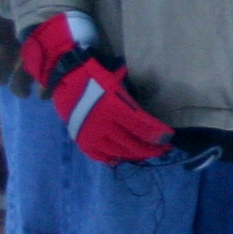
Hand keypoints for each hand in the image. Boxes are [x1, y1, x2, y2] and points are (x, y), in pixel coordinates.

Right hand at [19, 11, 172, 164]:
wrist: (63, 78)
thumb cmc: (94, 75)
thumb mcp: (117, 81)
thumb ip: (131, 98)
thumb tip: (148, 110)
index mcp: (114, 108)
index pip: (143, 127)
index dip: (158, 135)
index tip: (169, 138)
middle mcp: (103, 126)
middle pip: (133, 144)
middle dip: (151, 148)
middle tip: (163, 149)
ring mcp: (91, 136)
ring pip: (118, 152)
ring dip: (135, 155)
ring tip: (146, 153)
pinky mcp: (81, 141)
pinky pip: (99, 155)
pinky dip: (112, 158)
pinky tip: (122, 158)